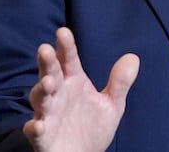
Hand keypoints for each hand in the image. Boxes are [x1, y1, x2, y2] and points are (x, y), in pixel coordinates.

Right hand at [23, 27, 139, 151]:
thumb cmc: (92, 127)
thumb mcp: (111, 104)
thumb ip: (120, 82)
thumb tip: (133, 57)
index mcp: (73, 82)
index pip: (68, 60)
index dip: (66, 47)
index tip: (63, 32)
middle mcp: (58, 95)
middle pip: (50, 74)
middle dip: (47, 62)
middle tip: (45, 49)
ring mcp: (48, 115)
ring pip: (40, 99)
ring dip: (41, 90)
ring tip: (48, 83)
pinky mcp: (43, 137)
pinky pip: (35, 131)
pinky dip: (34, 128)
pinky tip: (38, 125)